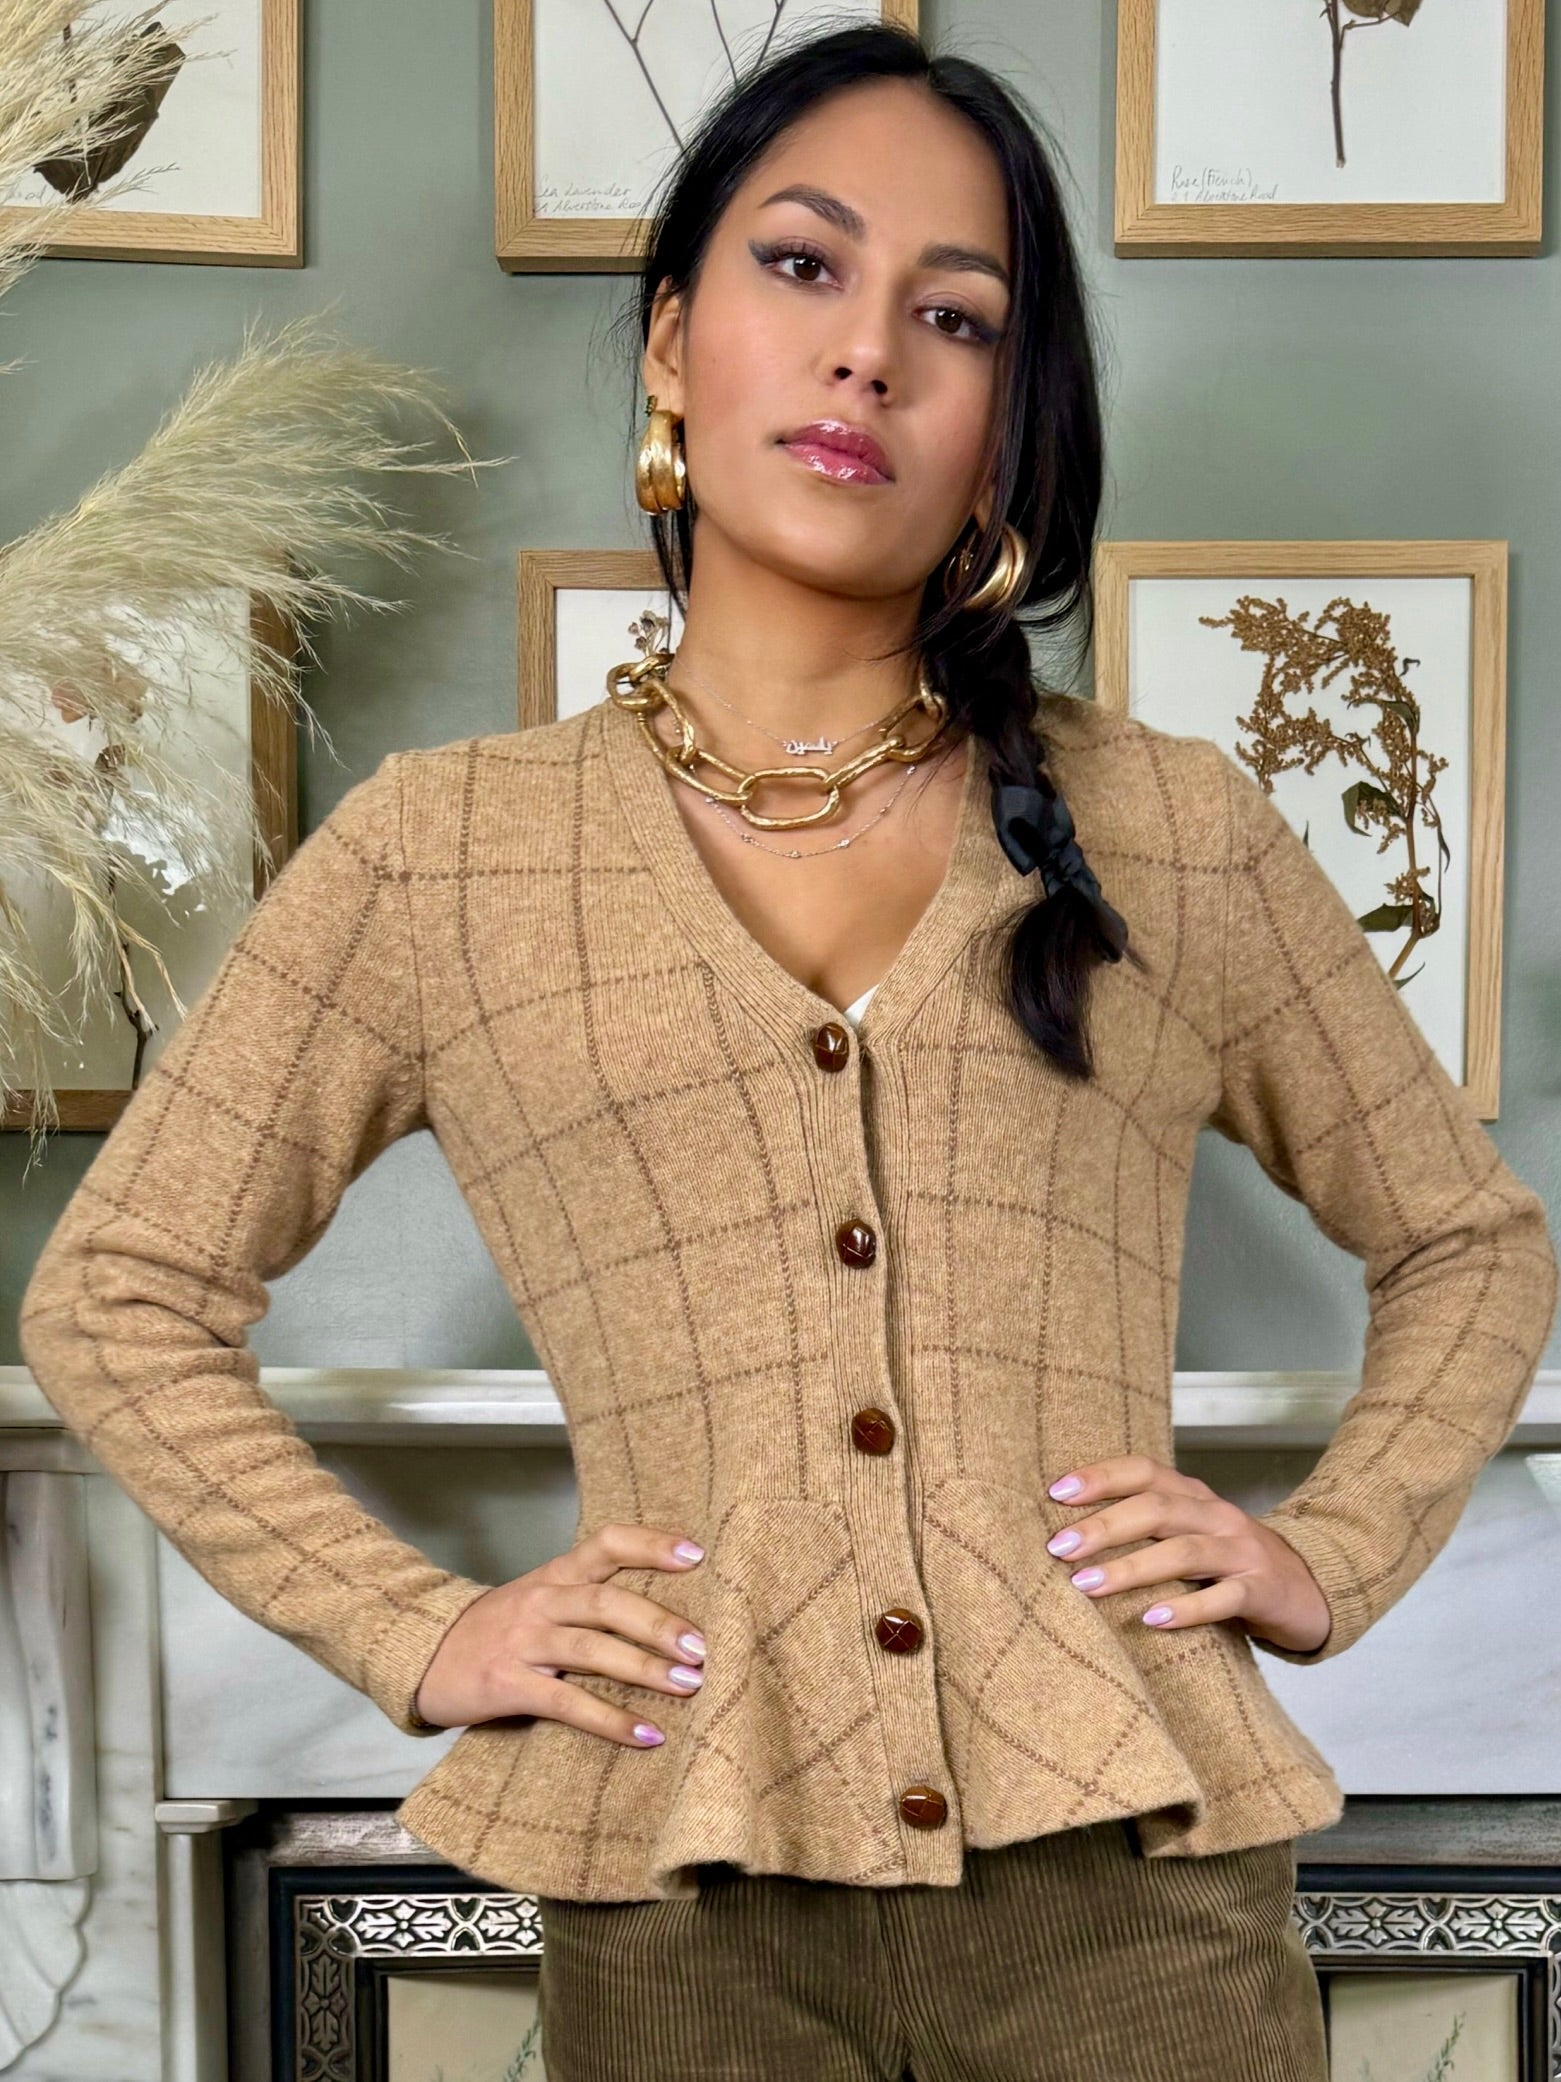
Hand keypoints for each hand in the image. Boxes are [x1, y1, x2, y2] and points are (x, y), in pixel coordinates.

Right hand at [412, 1522, 709, 1745]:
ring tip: (690, 1685)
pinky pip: (567, 1703)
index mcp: (556, 1574)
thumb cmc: (500, 1630)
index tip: (697, 1554)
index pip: (607, 1543)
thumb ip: (589, 1599)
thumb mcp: (541, 1600)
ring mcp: (524, 1642)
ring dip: (645, 1668)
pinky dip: (610, 1720)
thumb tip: (668, 1615)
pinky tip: (647, 1735)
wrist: (424, 1656)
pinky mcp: (508, 1685)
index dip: (651, 1544)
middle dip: (659, 1623)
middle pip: (607, 1601)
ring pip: (592, 1649)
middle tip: (703, 1646)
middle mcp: (543, 1601)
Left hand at [1043, 1455, 1332, 1654]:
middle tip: (1058, 1548)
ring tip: (1085, 1586)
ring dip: (1131, 1568)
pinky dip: (1187, 1609)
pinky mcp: (1262, 1591)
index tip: (1055, 1492)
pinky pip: (1224, 1598)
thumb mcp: (1190, 1532)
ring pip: (1184, 1553)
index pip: (1144, 1471)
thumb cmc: (1229, 1560)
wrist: (1309, 1588)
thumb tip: (1069, 1533)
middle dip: (1103, 1527)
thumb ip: (1146, 1526)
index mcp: (1194, 1495)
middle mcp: (1217, 1515)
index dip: (1101, 1477)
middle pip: (1157, 1510)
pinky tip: (1152, 1620)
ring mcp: (1242, 1552)